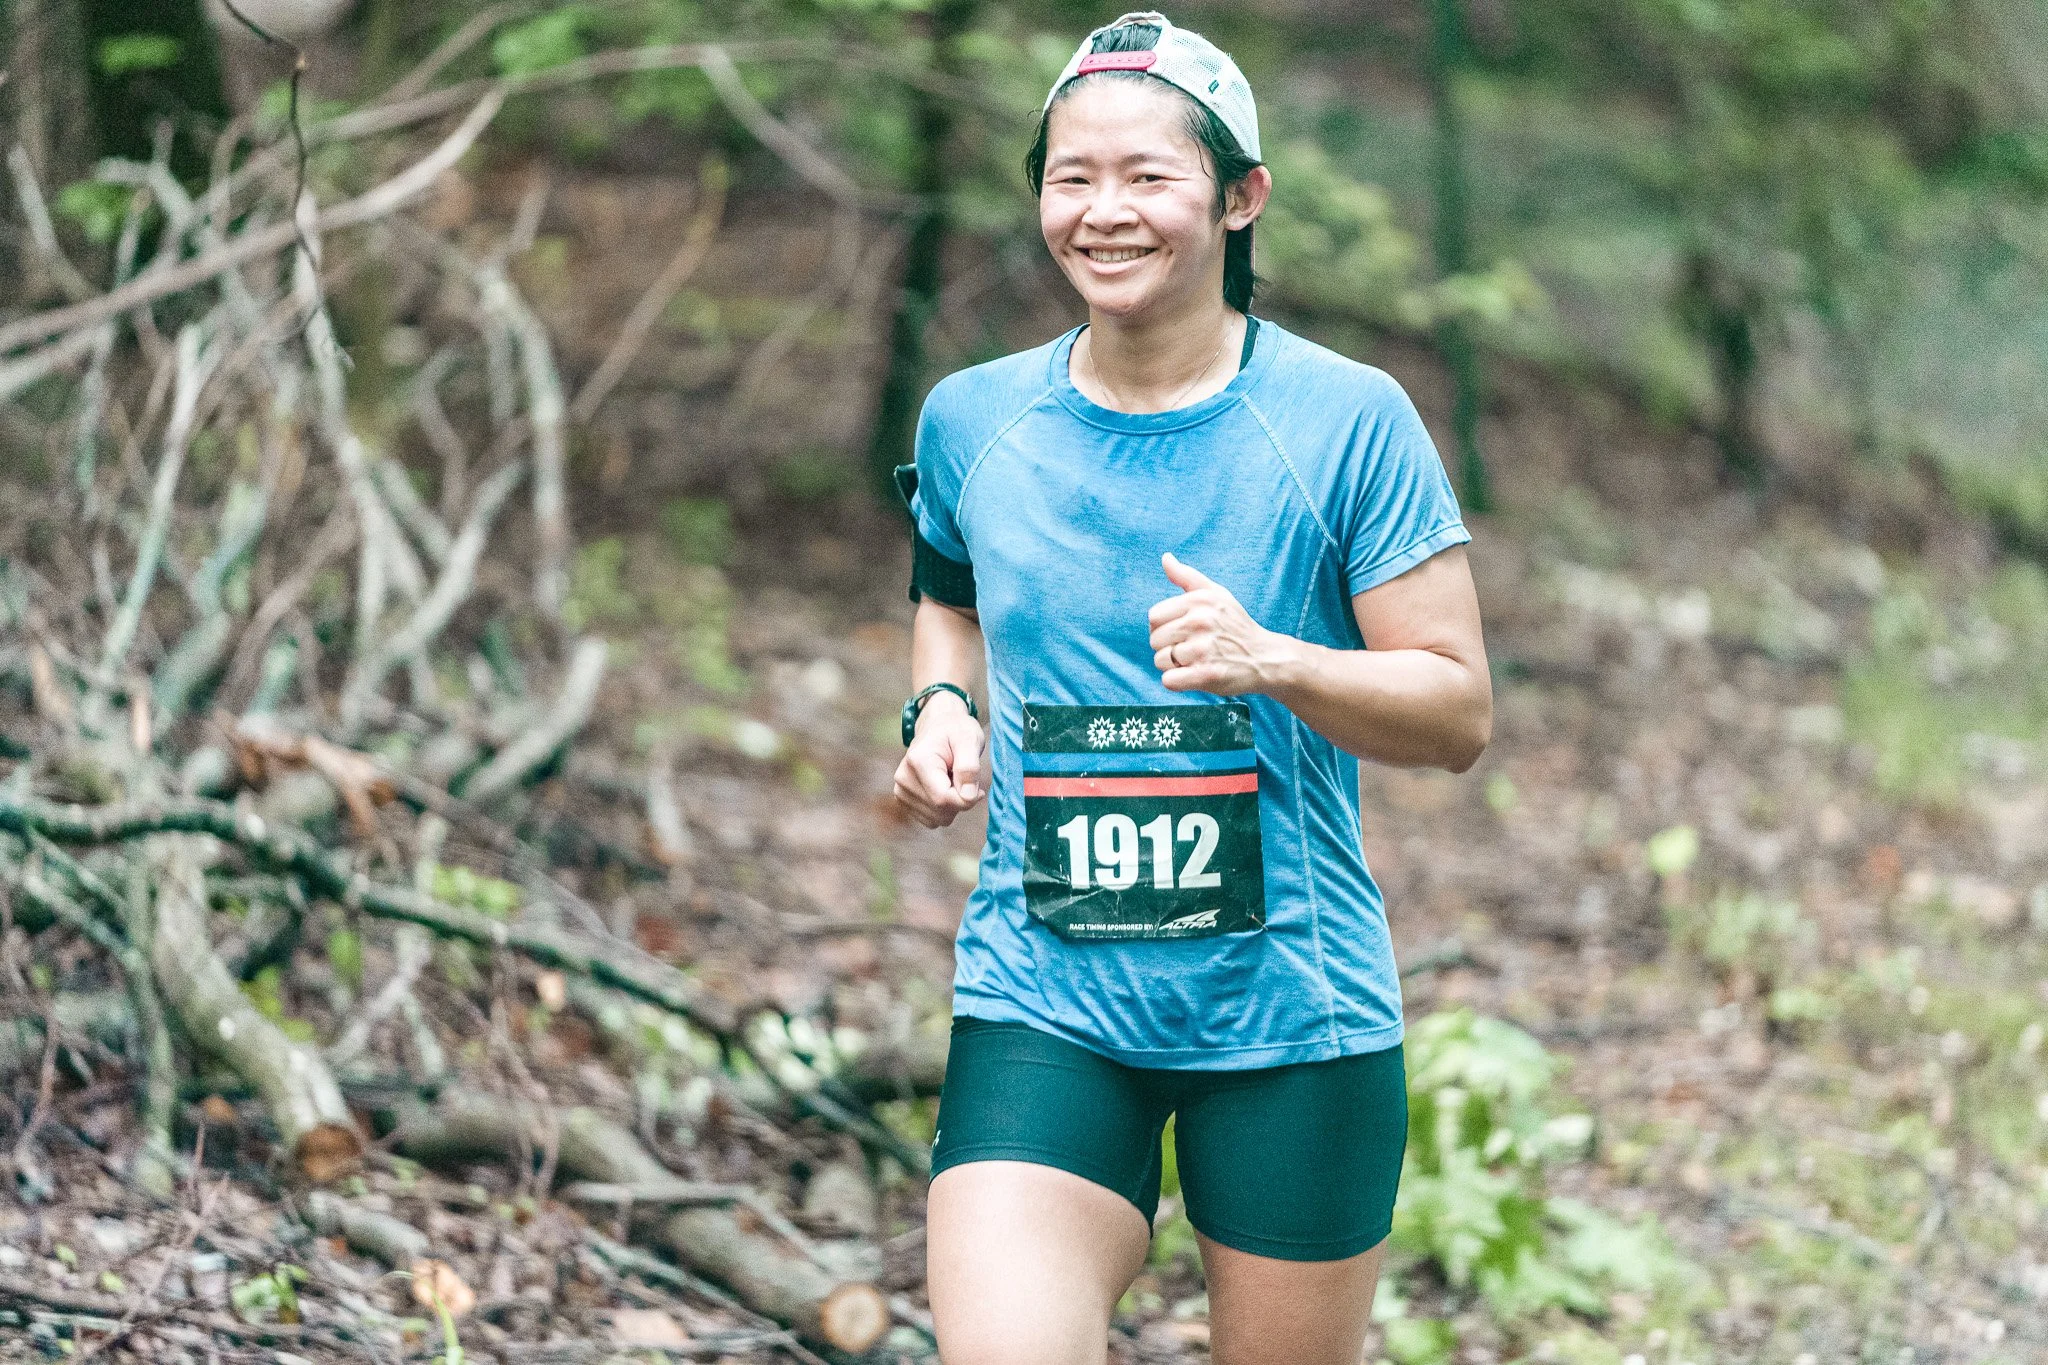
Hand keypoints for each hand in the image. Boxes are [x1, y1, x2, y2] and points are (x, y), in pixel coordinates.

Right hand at [892, 692, 986, 827]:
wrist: (938, 726)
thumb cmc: (956, 731)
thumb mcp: (970, 740)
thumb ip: (969, 768)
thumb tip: (968, 797)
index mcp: (918, 761)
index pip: (943, 799)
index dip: (966, 799)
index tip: (978, 789)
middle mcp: (904, 778)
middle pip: (940, 812)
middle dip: (959, 801)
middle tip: (964, 779)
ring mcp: (900, 790)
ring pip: (936, 819)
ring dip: (951, 806)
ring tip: (952, 781)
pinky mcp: (902, 799)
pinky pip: (930, 820)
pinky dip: (942, 809)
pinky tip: (943, 789)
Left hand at [1147, 552, 1291, 694]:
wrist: (1265, 657)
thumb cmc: (1236, 625)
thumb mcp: (1216, 594)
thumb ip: (1187, 577)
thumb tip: (1165, 558)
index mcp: (1198, 601)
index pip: (1154, 617)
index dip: (1163, 627)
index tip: (1181, 631)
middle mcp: (1200, 622)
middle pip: (1154, 640)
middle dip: (1168, 647)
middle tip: (1191, 648)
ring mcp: (1203, 649)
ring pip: (1160, 661)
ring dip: (1173, 666)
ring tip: (1195, 661)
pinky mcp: (1206, 675)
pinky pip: (1169, 681)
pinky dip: (1177, 682)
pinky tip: (1193, 675)